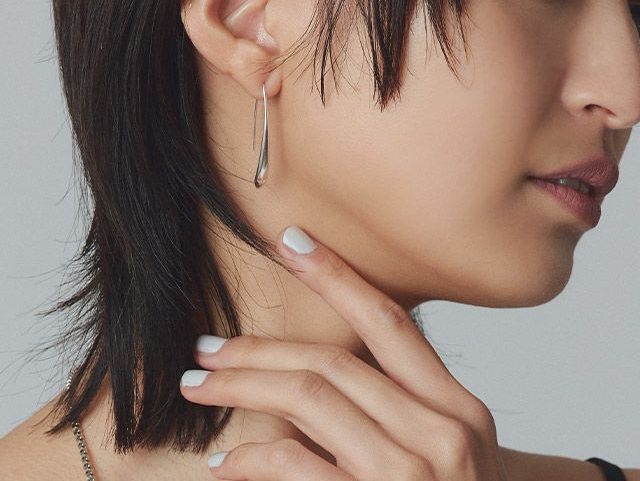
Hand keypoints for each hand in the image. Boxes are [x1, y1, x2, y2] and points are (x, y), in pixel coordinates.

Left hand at [180, 225, 509, 480]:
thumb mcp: (449, 457)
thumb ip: (399, 413)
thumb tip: (316, 375)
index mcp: (458, 409)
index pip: (391, 323)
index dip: (337, 276)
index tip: (292, 241)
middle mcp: (441, 433)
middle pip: (334, 361)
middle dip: (260, 348)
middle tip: (208, 346)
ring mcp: (410, 474)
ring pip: (310, 397)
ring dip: (244, 386)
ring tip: (201, 385)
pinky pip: (297, 464)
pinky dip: (253, 457)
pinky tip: (227, 461)